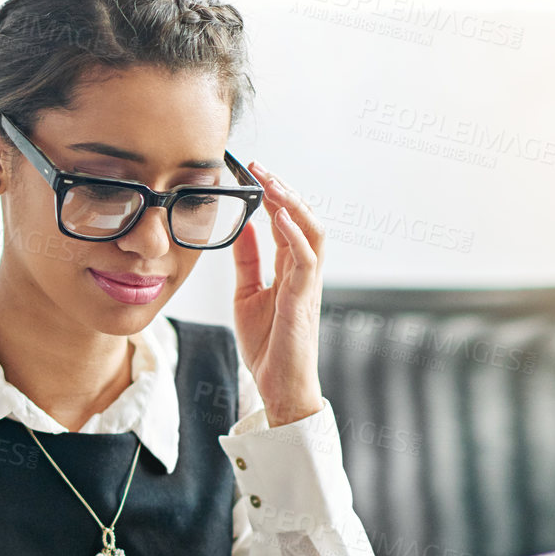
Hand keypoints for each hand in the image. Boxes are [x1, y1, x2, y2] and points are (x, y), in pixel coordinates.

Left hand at [231, 162, 325, 426]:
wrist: (278, 386)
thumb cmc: (268, 345)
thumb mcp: (247, 294)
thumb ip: (248, 261)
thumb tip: (242, 227)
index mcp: (291, 270)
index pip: (288, 223)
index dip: (275, 197)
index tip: (255, 174)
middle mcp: (304, 273)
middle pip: (304, 221)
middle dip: (285, 192)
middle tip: (262, 169)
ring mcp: (307, 285)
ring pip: (313, 234)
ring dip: (294, 206)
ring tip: (274, 184)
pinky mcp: (304, 301)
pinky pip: (306, 261)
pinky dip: (294, 236)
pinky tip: (278, 218)